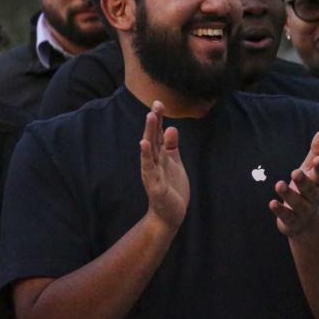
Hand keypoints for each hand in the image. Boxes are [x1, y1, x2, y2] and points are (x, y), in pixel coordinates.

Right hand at [140, 101, 189, 229]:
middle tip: (154, 105)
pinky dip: (147, 157)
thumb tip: (171, 127)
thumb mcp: (174, 163)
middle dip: (154, 123)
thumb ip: (172, 146)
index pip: (158, 135)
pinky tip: (144, 146)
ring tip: (150, 118)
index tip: (158, 103)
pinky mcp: (156, 186)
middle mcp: (154, 162)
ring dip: (149, 134)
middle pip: (153, 139)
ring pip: (150, 150)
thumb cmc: (172, 188)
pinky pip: (150, 169)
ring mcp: (153, 173)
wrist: (170, 215)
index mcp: (160, 157)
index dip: (159, 120)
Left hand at [272, 130, 318, 236]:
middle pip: (309, 189)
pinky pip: (287, 216)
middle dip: (303, 181)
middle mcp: (312, 197)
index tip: (318, 159)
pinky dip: (280, 210)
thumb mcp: (310, 171)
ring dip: (289, 194)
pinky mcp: (292, 221)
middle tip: (295, 172)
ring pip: (297, 203)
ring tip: (279, 185)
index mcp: (317, 183)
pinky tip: (272, 203)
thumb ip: (316, 152)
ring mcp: (303, 211)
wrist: (306, 224)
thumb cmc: (307, 189)